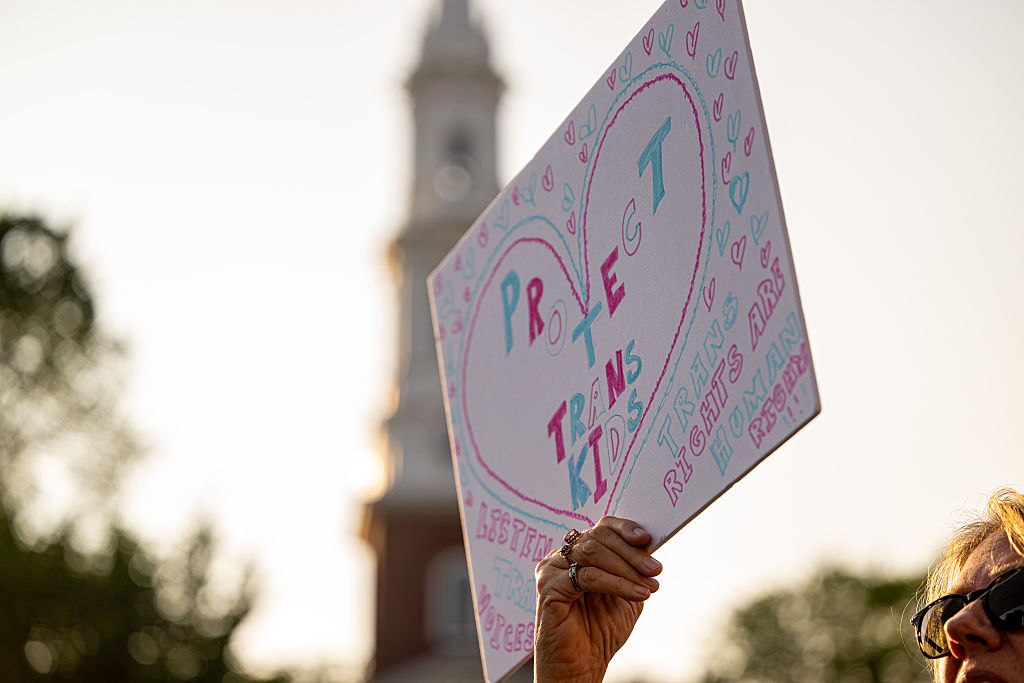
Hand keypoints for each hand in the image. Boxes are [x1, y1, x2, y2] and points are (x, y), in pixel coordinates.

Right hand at [533, 516, 661, 682]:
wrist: (580, 666)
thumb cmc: (600, 631)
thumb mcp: (625, 594)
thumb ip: (633, 570)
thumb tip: (651, 549)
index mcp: (579, 554)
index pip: (601, 528)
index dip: (625, 528)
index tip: (648, 538)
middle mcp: (562, 557)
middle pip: (599, 537)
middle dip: (632, 553)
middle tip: (655, 568)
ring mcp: (551, 569)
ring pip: (593, 553)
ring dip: (627, 568)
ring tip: (649, 585)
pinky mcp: (547, 585)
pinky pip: (587, 576)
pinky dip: (616, 583)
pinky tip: (636, 594)